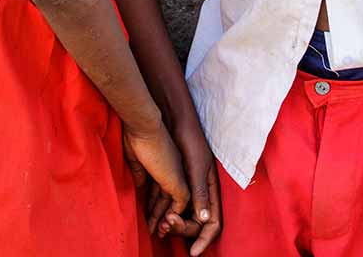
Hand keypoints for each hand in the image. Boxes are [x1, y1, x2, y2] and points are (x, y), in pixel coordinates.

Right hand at [124, 124, 189, 236]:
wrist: (144, 126)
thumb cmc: (136, 135)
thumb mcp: (136, 159)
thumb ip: (141, 173)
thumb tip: (141, 186)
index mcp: (166, 161)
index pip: (162, 186)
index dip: (154, 200)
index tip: (145, 210)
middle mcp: (175, 168)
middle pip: (170, 196)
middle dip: (159, 213)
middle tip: (151, 227)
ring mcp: (178, 174)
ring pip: (176, 202)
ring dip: (165, 217)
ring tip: (155, 230)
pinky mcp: (178, 181)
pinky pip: (180, 203)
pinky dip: (173, 214)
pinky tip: (164, 223)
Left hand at [156, 113, 220, 254]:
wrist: (171, 118)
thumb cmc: (189, 140)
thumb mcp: (196, 167)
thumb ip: (199, 193)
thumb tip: (204, 220)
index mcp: (209, 189)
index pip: (212, 222)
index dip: (204, 239)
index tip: (193, 253)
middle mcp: (199, 190)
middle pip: (193, 220)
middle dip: (181, 229)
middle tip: (164, 230)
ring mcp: (186, 185)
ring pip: (178, 212)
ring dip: (167, 222)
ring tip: (154, 228)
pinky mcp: (171, 178)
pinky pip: (166, 201)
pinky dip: (159, 210)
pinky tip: (149, 216)